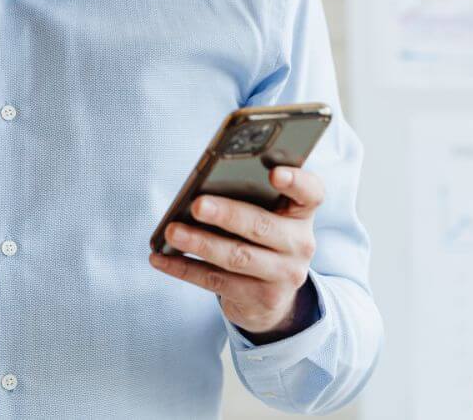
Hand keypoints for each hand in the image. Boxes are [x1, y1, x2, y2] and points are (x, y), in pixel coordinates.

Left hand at [149, 166, 322, 339]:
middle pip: (263, 226)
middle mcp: (299, 244)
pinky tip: (161, 258)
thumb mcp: (269, 216)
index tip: (274, 173)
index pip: (311, 193)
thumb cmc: (262, 239)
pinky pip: (216, 282)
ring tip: (172, 232)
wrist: (275, 297)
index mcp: (302, 213)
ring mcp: (283, 275)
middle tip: (197, 205)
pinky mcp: (259, 299)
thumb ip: (250, 197)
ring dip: (201, 243)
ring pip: (237, 257)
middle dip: (227, 214)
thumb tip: (202, 188)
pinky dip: (185, 269)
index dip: (296, 182)